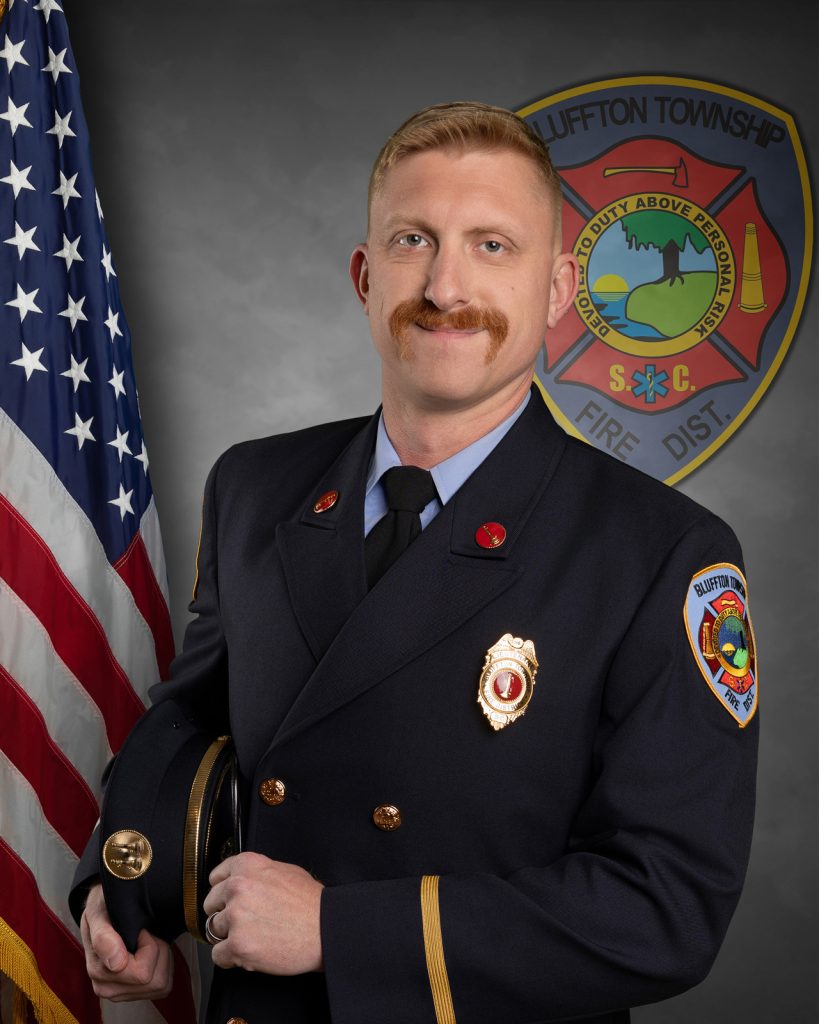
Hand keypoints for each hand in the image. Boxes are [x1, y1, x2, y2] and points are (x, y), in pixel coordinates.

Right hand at [80, 883, 173, 1000]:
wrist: (104, 910)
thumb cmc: (103, 908)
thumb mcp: (99, 912)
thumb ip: (103, 937)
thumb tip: (116, 964)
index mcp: (98, 971)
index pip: (141, 973)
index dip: (148, 946)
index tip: (139, 930)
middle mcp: (106, 988)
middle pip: (153, 980)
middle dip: (156, 951)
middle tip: (145, 934)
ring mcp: (120, 993)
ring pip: (160, 984)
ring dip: (161, 959)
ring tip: (148, 941)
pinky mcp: (135, 994)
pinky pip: (163, 986)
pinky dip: (163, 967)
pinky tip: (151, 953)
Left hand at [203, 853, 323, 973]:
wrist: (326, 929)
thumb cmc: (310, 903)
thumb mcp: (284, 870)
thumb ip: (256, 873)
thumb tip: (242, 881)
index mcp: (247, 865)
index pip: (216, 877)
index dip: (223, 891)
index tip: (227, 900)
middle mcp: (237, 887)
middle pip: (211, 904)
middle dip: (224, 914)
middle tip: (245, 921)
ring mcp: (235, 916)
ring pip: (213, 930)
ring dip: (229, 936)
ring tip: (253, 936)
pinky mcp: (237, 945)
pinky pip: (218, 955)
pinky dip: (230, 958)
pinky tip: (249, 952)